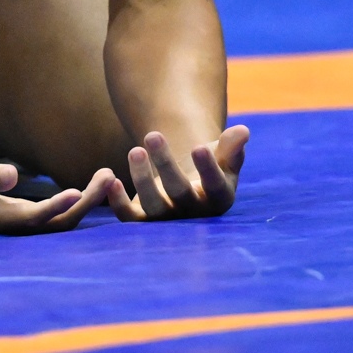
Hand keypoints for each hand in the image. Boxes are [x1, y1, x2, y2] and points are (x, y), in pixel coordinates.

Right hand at [0, 160, 114, 235]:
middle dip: (86, 203)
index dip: (56, 207)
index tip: (77, 190)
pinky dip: (75, 203)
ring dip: (85, 202)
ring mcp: (17, 224)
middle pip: (57, 223)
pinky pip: (54, 216)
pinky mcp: (19, 217)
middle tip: (110, 175)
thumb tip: (13, 175)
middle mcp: (12, 227)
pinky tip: (90, 187)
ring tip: (107, 176)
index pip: (34, 217)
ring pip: (59, 221)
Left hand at [106, 126, 248, 220]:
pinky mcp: (143, 220)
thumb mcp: (225, 156)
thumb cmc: (212, 165)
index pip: (215, 186)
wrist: (190, 182)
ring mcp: (167, 219)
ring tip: (135, 149)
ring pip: (152, 203)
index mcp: (219, 198)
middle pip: (179, 191)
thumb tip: (242, 132)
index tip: (199, 147)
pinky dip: (117, 201)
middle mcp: (193, 214)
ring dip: (141, 178)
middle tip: (153, 134)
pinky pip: (129, 216)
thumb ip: (232, 146)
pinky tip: (110, 178)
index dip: (208, 168)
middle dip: (165, 164)